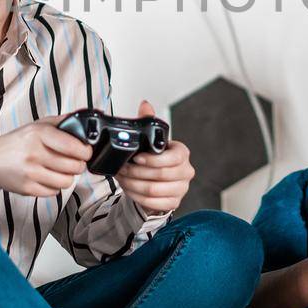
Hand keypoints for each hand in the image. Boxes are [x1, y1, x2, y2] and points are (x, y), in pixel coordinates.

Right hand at [0, 117, 91, 196]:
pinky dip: (54, 186)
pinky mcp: (27, 189)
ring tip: (61, 171)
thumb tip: (83, 123)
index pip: (74, 146)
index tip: (85, 151)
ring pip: (67, 181)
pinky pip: (54, 192)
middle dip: (78, 164)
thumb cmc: (17, 142)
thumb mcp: (37, 125)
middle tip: (74, 162)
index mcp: (39, 134)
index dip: (86, 151)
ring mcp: (31, 173)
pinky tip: (48, 178)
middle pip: (74, 166)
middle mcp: (35, 154)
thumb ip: (61, 122)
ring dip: (68, 177)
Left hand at [114, 100, 194, 214]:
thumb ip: (148, 121)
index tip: (136, 157)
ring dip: (133, 184)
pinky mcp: (174, 202)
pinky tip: (129, 189)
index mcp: (182, 153)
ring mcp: (181, 189)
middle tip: (121, 169)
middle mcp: (186, 171)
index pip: (172, 158)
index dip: (152, 160)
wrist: (158, 181)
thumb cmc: (155, 159)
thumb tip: (145, 105)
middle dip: (136, 172)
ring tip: (122, 178)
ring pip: (154, 190)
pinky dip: (137, 196)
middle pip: (160, 175)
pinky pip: (153, 202)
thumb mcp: (152, 140)